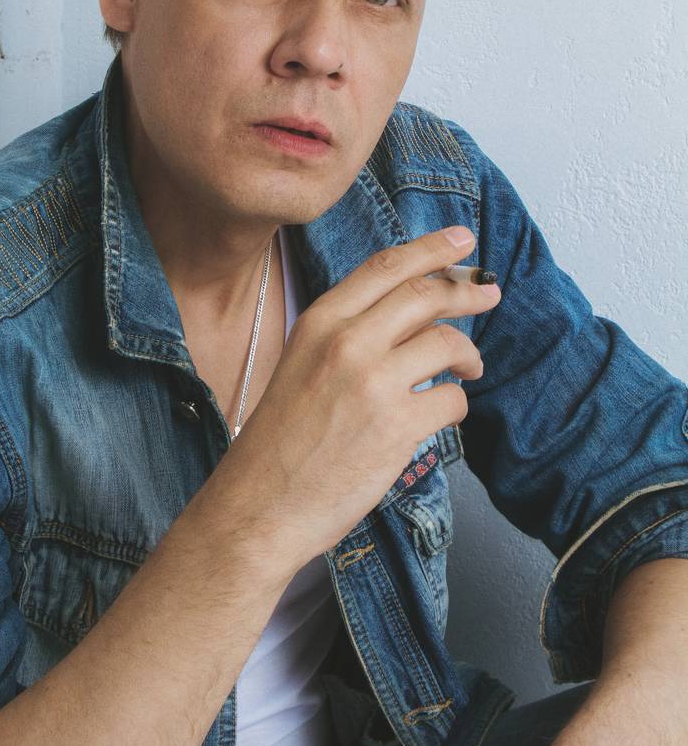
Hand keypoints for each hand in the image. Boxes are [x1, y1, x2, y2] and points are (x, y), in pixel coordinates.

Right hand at [212, 225, 501, 568]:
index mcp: (319, 320)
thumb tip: (410, 312)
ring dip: (467, 355)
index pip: (386, 266)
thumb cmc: (278, 442)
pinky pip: (452, 400)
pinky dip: (455, 405)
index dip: (432, 248)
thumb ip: (348, 333)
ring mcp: (373, 382)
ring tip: (468, 369)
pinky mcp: (397, 426)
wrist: (258, 505)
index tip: (462, 240)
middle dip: (467, 291)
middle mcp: (346, 341)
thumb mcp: (301, 363)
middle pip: (426, 295)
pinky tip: (440, 415)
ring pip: (447, 343)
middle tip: (489, 295)